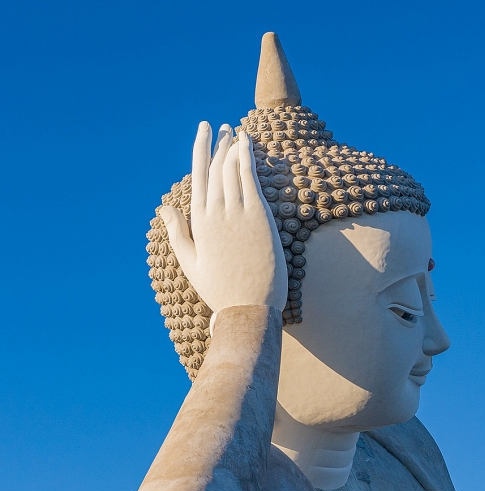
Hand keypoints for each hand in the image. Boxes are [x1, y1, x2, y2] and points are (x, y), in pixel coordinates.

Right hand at [160, 123, 287, 314]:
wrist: (248, 307)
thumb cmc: (220, 289)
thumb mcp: (191, 263)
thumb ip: (177, 233)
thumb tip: (164, 207)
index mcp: (198, 223)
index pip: (197, 176)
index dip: (201, 149)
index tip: (205, 130)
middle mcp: (215, 214)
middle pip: (215, 168)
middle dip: (219, 144)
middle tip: (224, 128)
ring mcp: (237, 214)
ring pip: (232, 169)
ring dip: (233, 146)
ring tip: (237, 132)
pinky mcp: (258, 217)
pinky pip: (250, 178)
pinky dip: (247, 157)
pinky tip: (248, 143)